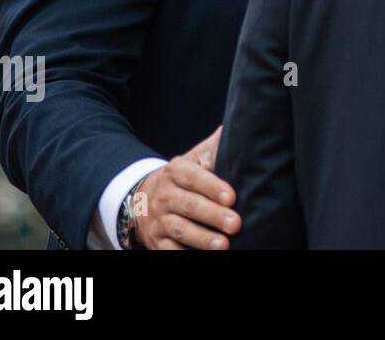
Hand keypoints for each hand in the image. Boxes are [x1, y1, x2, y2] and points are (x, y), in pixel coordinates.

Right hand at [134, 126, 239, 249]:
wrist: (142, 197)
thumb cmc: (183, 178)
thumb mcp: (194, 158)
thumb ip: (215, 147)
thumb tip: (242, 126)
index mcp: (175, 171)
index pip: (193, 178)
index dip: (212, 187)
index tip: (232, 196)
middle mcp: (163, 195)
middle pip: (188, 206)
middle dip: (213, 215)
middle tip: (236, 224)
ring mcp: (158, 220)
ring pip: (179, 230)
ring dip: (202, 239)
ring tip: (224, 245)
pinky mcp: (155, 242)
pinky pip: (169, 251)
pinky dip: (184, 254)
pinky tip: (204, 257)